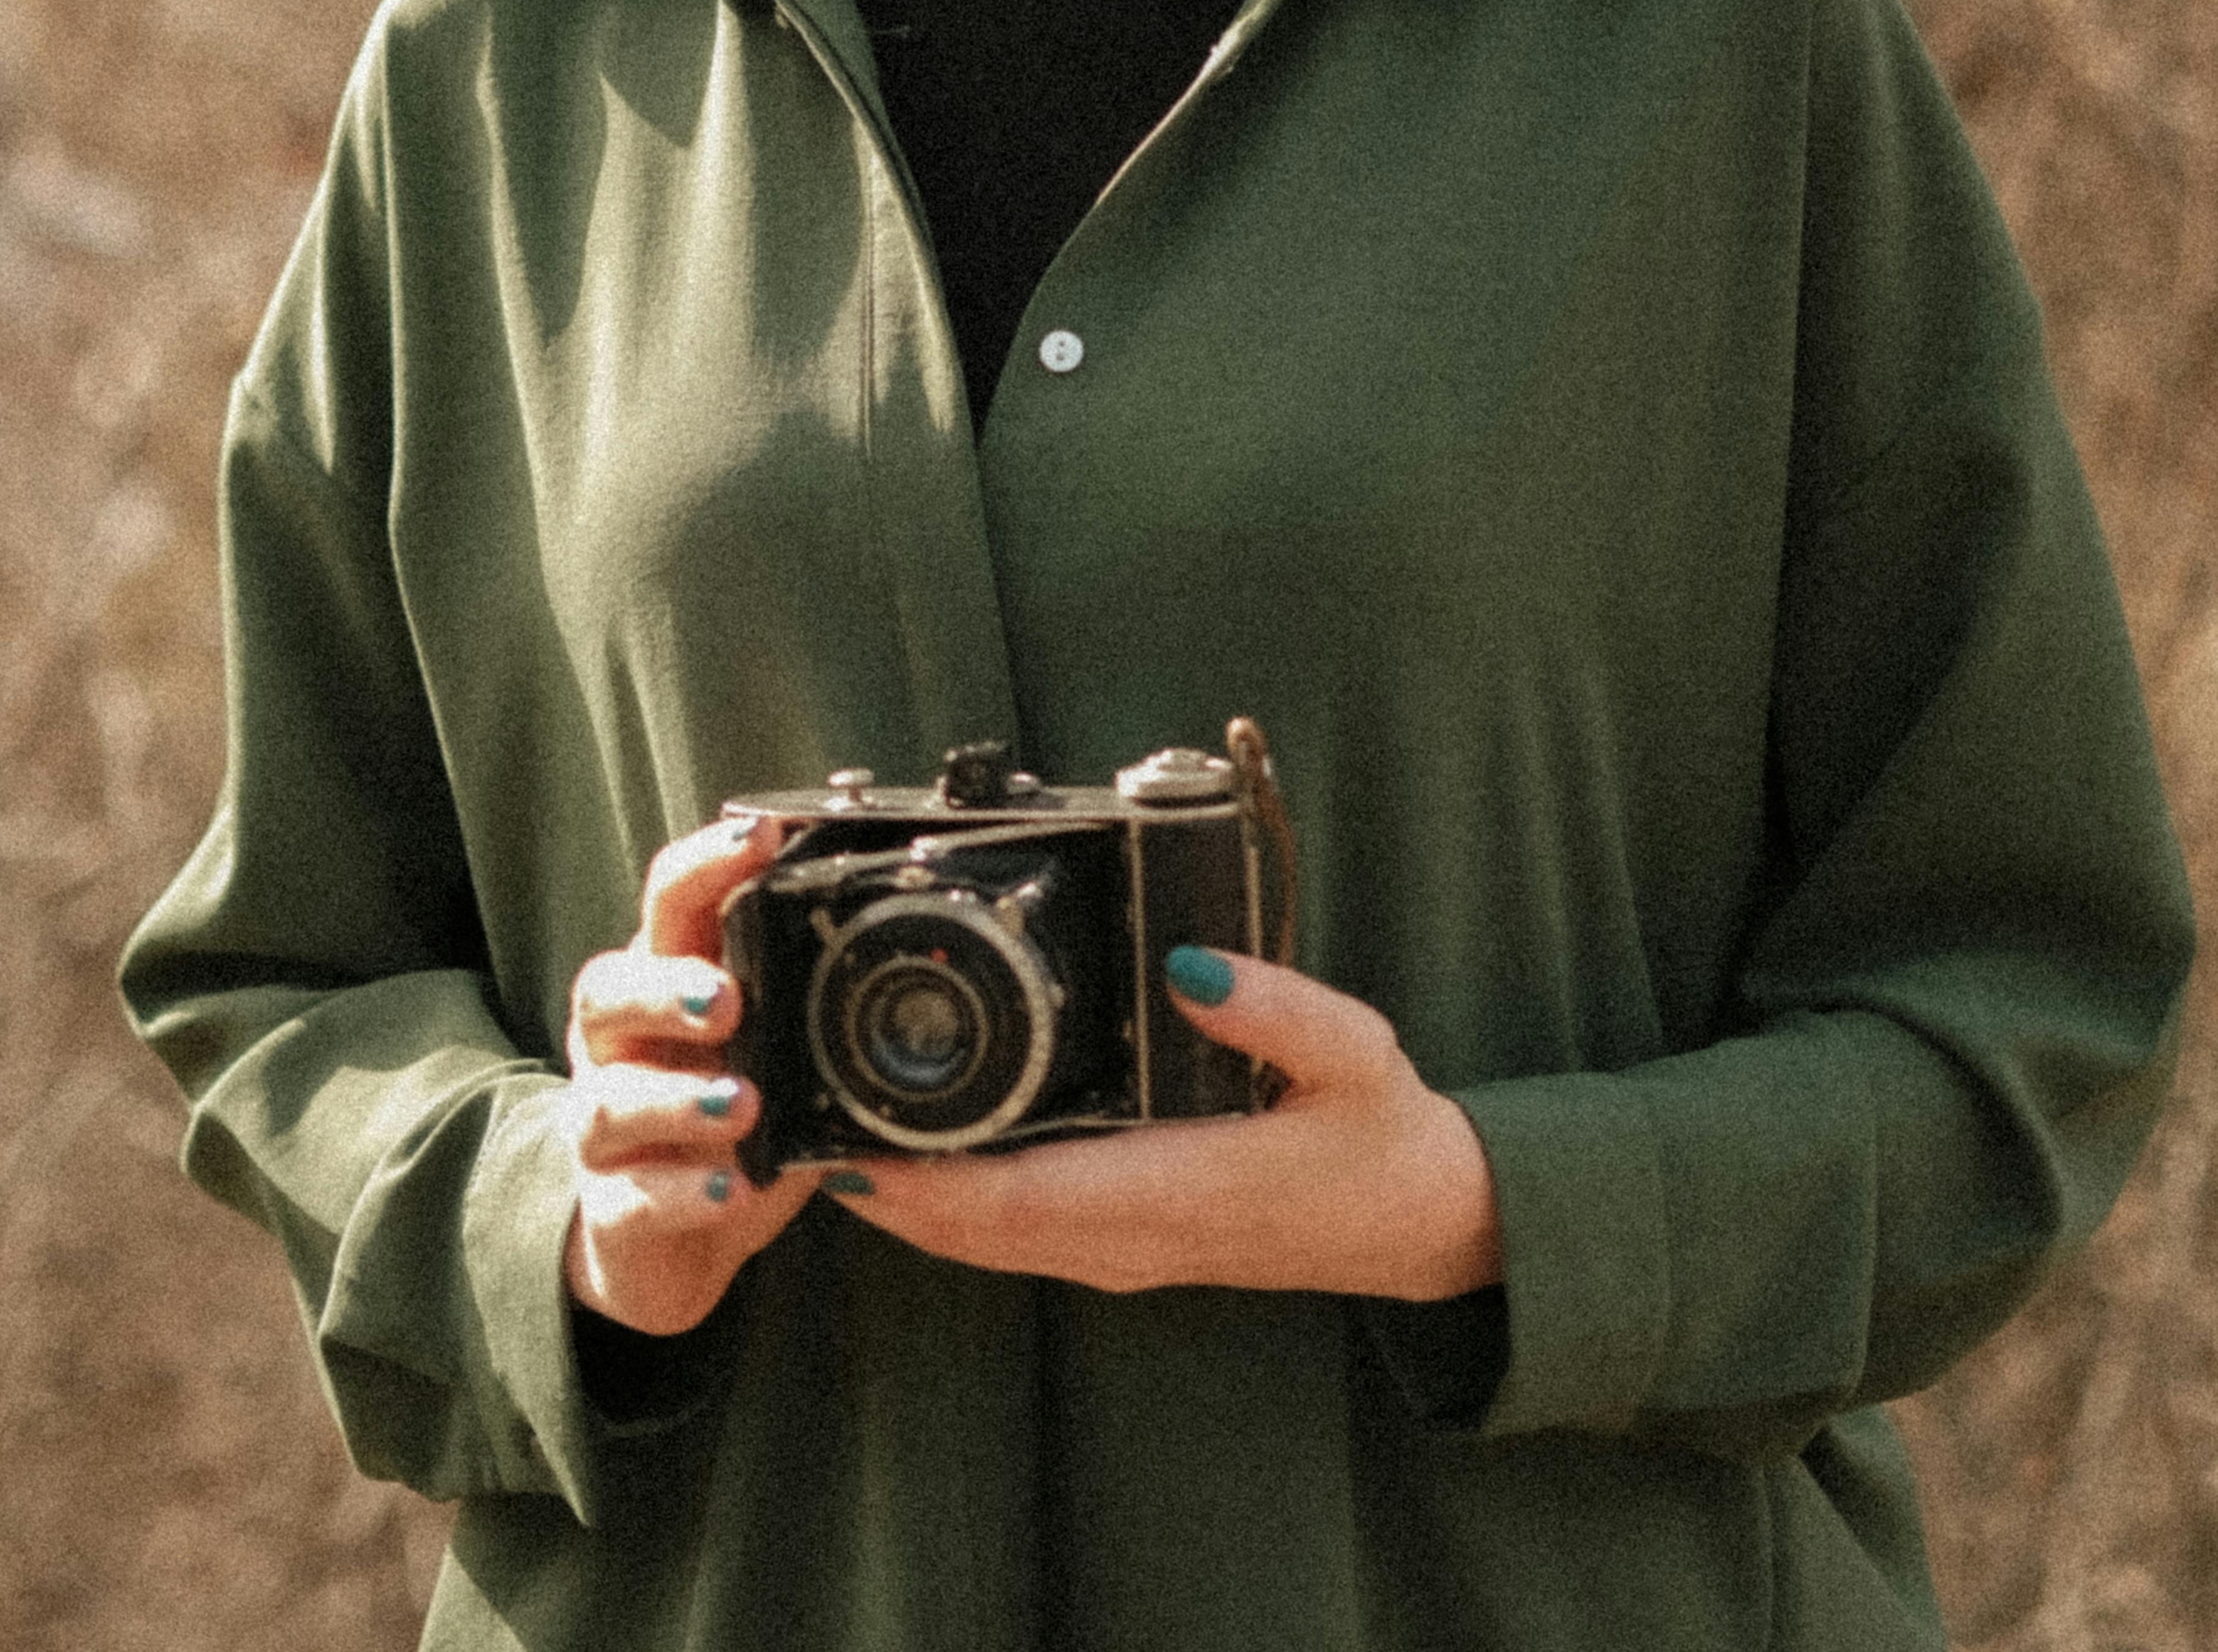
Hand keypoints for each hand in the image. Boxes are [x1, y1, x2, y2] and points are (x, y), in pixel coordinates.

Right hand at [560, 812, 810, 1335]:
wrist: (664, 1241)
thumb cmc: (725, 1122)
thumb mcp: (774, 1050)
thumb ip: (809, 1000)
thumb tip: (903, 941)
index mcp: (662, 986)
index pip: (668, 905)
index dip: (703, 865)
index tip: (758, 836)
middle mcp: (619, 1047)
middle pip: (605, 990)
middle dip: (664, 987)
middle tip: (729, 999)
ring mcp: (603, 1129)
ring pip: (610, 1099)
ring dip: (678, 1098)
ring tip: (743, 1105)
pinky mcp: (609, 1209)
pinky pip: (630, 1197)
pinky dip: (681, 1191)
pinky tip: (730, 1187)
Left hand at [824, 948, 1500, 1301]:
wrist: (1420, 1223)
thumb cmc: (1382, 1137)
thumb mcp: (1354, 1053)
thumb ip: (1277, 1008)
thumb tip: (1192, 964)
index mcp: (1177, 1193)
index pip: (1021, 1199)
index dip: (922, 1182)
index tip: (846, 1145)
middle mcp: (1133, 1239)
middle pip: (973, 1230)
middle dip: (881, 1189)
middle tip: (797, 1126)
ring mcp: (1126, 1253)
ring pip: (985, 1241)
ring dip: (905, 1202)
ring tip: (828, 1135)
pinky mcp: (1127, 1246)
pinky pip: (1016, 1235)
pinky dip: (952, 1207)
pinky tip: (915, 1162)